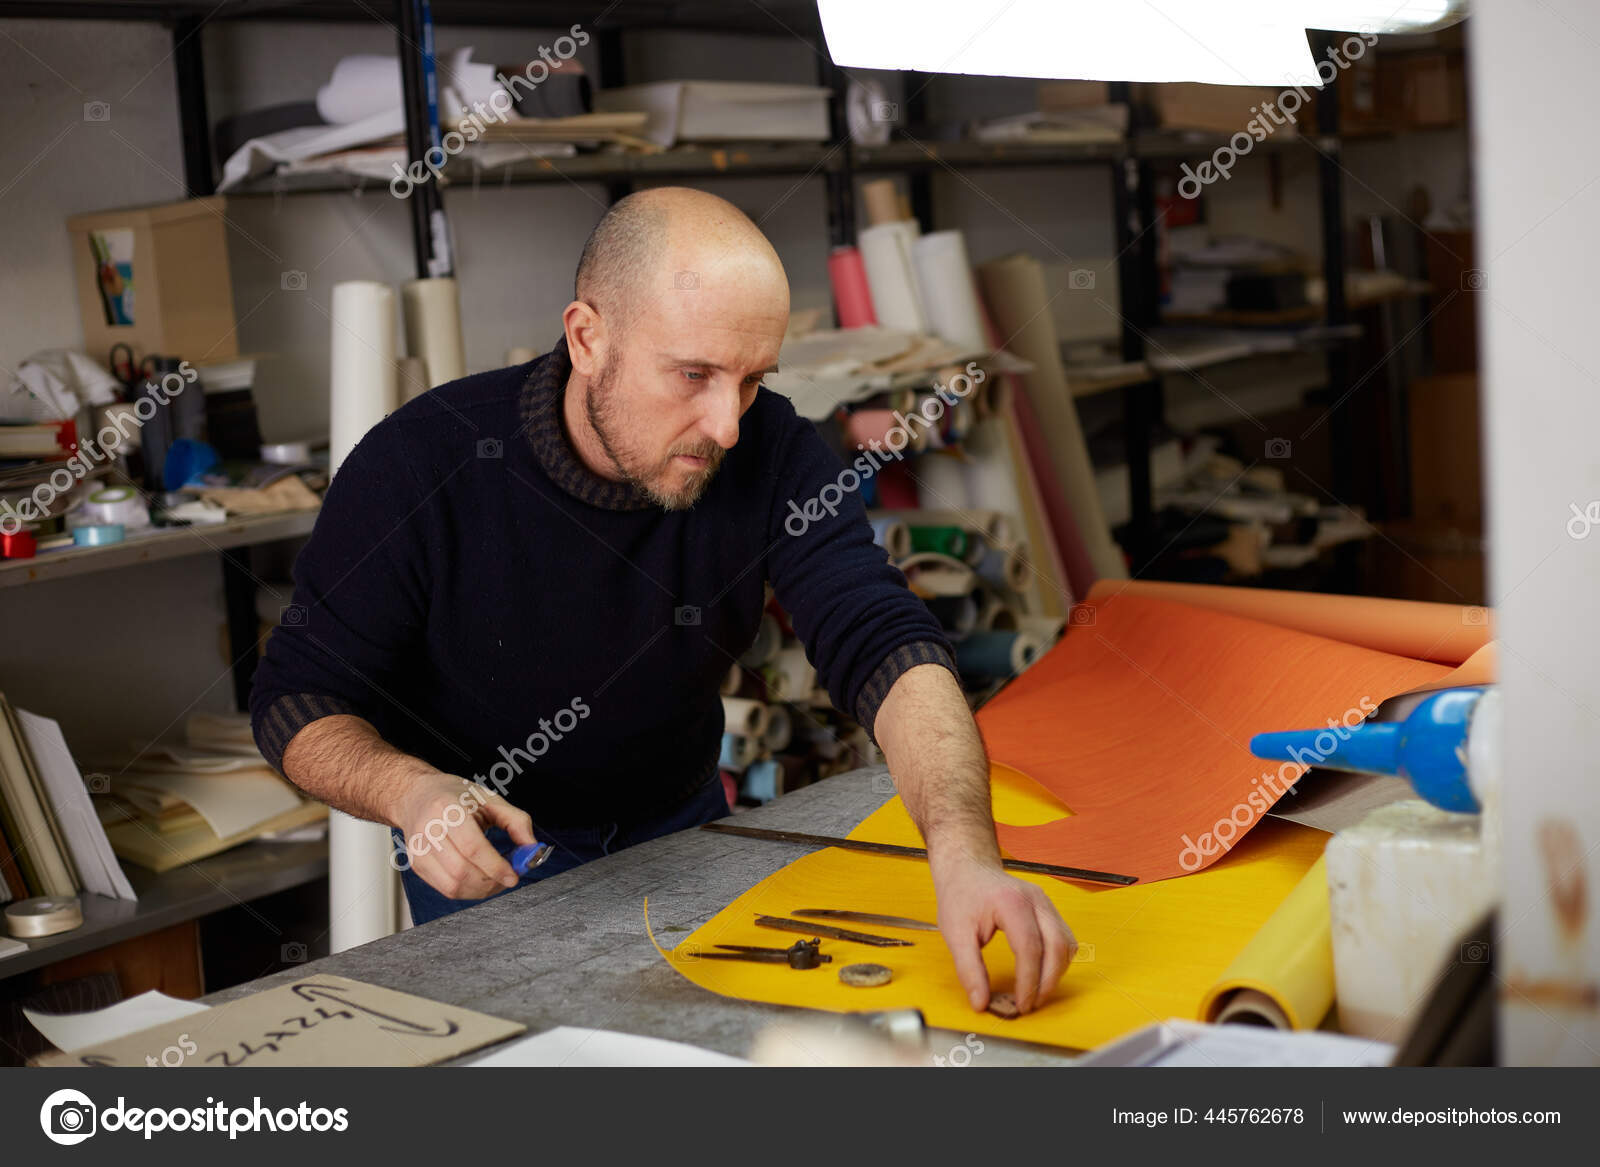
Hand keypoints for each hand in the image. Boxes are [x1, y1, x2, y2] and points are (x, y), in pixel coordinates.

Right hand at [390, 769, 537, 899]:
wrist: (417, 796)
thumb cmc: (455, 796)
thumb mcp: (489, 798)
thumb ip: (516, 821)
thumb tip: (532, 849)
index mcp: (447, 809)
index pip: (472, 847)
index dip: (495, 866)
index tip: (514, 875)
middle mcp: (428, 830)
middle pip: (461, 871)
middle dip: (491, 881)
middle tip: (508, 877)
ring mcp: (419, 850)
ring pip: (453, 886)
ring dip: (481, 890)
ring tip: (495, 879)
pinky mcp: (416, 865)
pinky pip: (445, 889)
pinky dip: (468, 891)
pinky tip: (479, 879)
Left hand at [931, 850, 1075, 1013]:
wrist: (967, 868)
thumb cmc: (960, 895)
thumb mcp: (954, 933)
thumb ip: (968, 969)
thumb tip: (981, 1003)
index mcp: (1011, 902)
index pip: (1030, 947)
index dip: (1028, 981)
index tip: (1020, 1004)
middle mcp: (1035, 899)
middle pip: (1057, 946)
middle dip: (1047, 982)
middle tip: (1030, 1004)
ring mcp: (1045, 902)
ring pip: (1066, 944)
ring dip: (1056, 973)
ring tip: (1036, 993)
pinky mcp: (1048, 909)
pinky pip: (1064, 938)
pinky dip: (1058, 961)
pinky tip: (1042, 974)